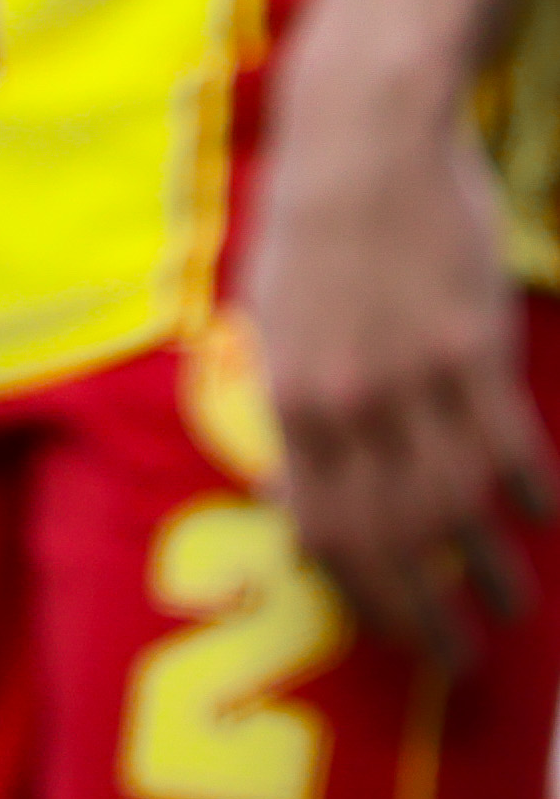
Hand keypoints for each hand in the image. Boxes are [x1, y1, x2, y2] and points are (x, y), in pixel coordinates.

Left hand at [244, 52, 556, 660]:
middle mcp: (346, 399)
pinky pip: (509, 445)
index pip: (322, 531)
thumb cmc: (311, 222)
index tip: (388, 635)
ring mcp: (410, 375)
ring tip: (508, 605)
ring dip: (487, 570)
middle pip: (392, 541)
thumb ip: (278, 405)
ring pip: (458, 508)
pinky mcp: (469, 345)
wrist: (363, 135)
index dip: (358, 596)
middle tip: (457, 662)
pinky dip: (530, 490)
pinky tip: (541, 513)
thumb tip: (286, 501)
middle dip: (425, 616)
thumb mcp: (265, 313)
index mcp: (288, 393)